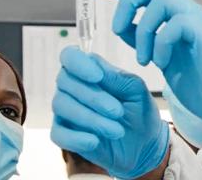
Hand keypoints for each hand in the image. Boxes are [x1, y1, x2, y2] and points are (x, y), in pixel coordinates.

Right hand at [50, 46, 169, 178]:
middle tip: (118, 112)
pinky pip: (58, 133)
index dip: (78, 64)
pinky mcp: (63, 134)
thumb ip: (117, 78)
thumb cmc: (139, 111)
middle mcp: (71, 87)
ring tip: (116, 130)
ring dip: (90, 119)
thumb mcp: (136, 91)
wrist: (143, 145)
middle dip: (93, 97)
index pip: (70, 56)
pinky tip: (94, 141)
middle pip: (65, 82)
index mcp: (89, 70)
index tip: (97, 77)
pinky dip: (76, 138)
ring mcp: (65, 111)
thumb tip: (98, 70)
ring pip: (62, 106)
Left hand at [97, 0, 201, 143]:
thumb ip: (144, 37)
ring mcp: (198, 20)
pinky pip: (176, 24)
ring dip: (143, 31)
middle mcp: (188, 11)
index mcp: (177, 14)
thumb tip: (120, 25)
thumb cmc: (196, 80)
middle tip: (118, 30)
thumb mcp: (161, 55)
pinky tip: (160, 63)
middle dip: (129, 2)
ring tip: (143, 59)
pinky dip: (161, 43)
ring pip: (162, 1)